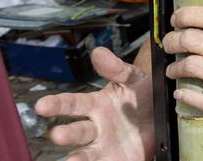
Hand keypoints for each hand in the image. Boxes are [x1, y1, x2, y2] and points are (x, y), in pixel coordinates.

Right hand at [34, 46, 155, 160]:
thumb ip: (116, 69)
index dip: (57, 104)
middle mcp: (96, 128)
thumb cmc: (143, 96)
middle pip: (77, 131)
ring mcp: (104, 147)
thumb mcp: (134, 79)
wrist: (161, 117)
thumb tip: (98, 52)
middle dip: (66, 134)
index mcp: (97, 105)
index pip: (72, 104)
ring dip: (77, 158)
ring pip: (86, 154)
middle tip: (57, 135)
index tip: (41, 105)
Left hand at [162, 6, 202, 133]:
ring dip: (174, 69)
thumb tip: (197, 22)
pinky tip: (180, 93)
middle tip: (168, 44)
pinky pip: (202, 100)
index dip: (187, 14)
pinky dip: (186, 96)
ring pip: (191, 66)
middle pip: (193, 40)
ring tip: (172, 70)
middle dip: (172, 41)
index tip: (175, 19)